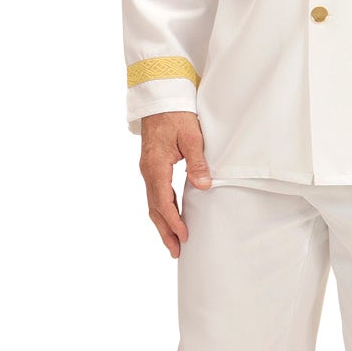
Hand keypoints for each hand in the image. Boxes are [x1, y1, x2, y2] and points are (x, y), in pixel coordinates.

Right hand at [138, 111, 212, 257]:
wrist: (159, 98)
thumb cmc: (175, 115)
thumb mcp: (192, 137)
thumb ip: (197, 163)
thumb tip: (204, 186)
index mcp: (156, 166)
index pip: (163, 201)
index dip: (173, 221)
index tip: (183, 236)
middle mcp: (148, 171)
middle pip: (154, 208)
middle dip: (165, 231)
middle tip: (175, 252)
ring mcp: (148, 170)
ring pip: (153, 203)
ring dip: (162, 224)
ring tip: (172, 243)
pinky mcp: (152, 168)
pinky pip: (155, 194)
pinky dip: (162, 210)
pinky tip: (170, 219)